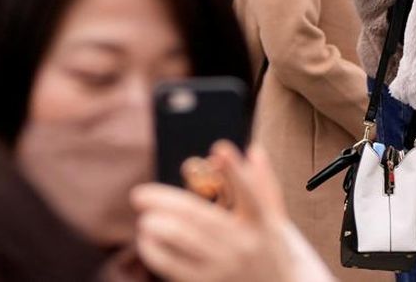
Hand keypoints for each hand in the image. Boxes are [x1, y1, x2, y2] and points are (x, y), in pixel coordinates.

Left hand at [132, 142, 336, 281]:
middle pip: (200, 215)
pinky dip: (155, 250)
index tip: (220, 148)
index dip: (236, 171)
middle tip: (140, 194)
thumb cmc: (271, 253)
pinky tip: (148, 240)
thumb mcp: (275, 221)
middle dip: (165, 201)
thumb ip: (263, 185)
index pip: (251, 193)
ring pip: (181, 238)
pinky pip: (172, 265)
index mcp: (263, 223)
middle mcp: (245, 244)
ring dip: (157, 224)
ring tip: (145, 217)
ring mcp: (224, 267)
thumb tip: (253, 149)